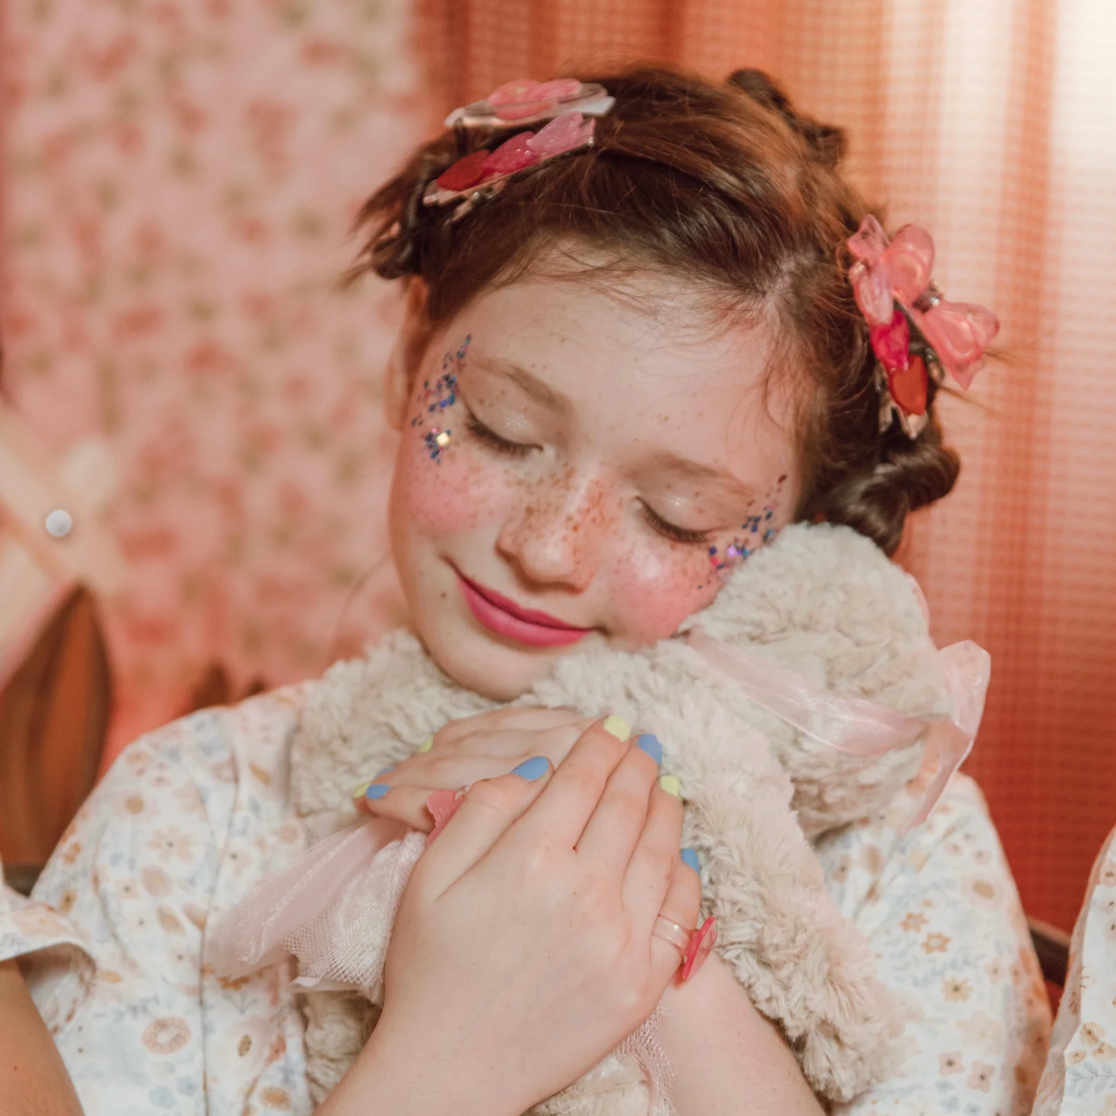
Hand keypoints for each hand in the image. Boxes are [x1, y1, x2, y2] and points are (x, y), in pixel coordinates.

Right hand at [323, 718, 698, 1115]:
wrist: (452, 1072)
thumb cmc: (432, 969)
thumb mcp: (431, 876)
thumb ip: (481, 809)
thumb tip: (537, 767)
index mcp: (530, 858)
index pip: (582, 777)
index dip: (600, 743)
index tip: (611, 725)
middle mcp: (586, 892)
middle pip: (628, 803)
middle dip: (637, 764)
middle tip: (644, 744)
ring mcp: (623, 940)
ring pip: (662, 846)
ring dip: (666, 805)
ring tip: (664, 784)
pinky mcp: (644, 982)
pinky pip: (681, 908)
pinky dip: (683, 869)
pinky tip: (676, 851)